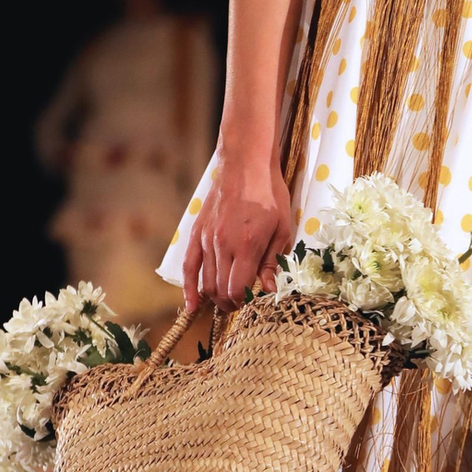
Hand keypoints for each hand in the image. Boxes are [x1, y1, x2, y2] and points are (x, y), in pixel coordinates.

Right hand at [183, 158, 291, 309]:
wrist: (245, 165)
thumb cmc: (269, 195)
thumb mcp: (282, 228)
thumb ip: (272, 261)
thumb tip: (268, 290)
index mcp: (247, 245)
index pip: (238, 288)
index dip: (245, 301)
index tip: (253, 301)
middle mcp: (223, 244)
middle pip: (220, 289)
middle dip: (231, 303)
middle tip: (242, 305)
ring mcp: (207, 239)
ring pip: (206, 281)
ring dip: (215, 298)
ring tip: (226, 303)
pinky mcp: (197, 233)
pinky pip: (189, 266)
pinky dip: (189, 288)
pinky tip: (192, 305)